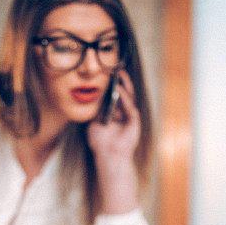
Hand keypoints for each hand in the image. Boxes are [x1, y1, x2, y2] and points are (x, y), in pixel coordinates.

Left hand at [86, 69, 141, 214]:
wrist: (108, 156)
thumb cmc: (100, 143)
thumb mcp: (93, 123)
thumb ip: (95, 111)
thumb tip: (91, 98)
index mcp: (114, 114)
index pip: (113, 95)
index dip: (111, 84)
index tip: (105, 72)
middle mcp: (123, 113)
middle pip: (123, 93)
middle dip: (119, 80)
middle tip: (114, 68)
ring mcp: (129, 117)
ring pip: (129, 97)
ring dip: (125, 85)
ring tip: (119, 73)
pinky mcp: (134, 122)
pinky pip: (130, 107)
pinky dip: (125, 98)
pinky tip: (120, 89)